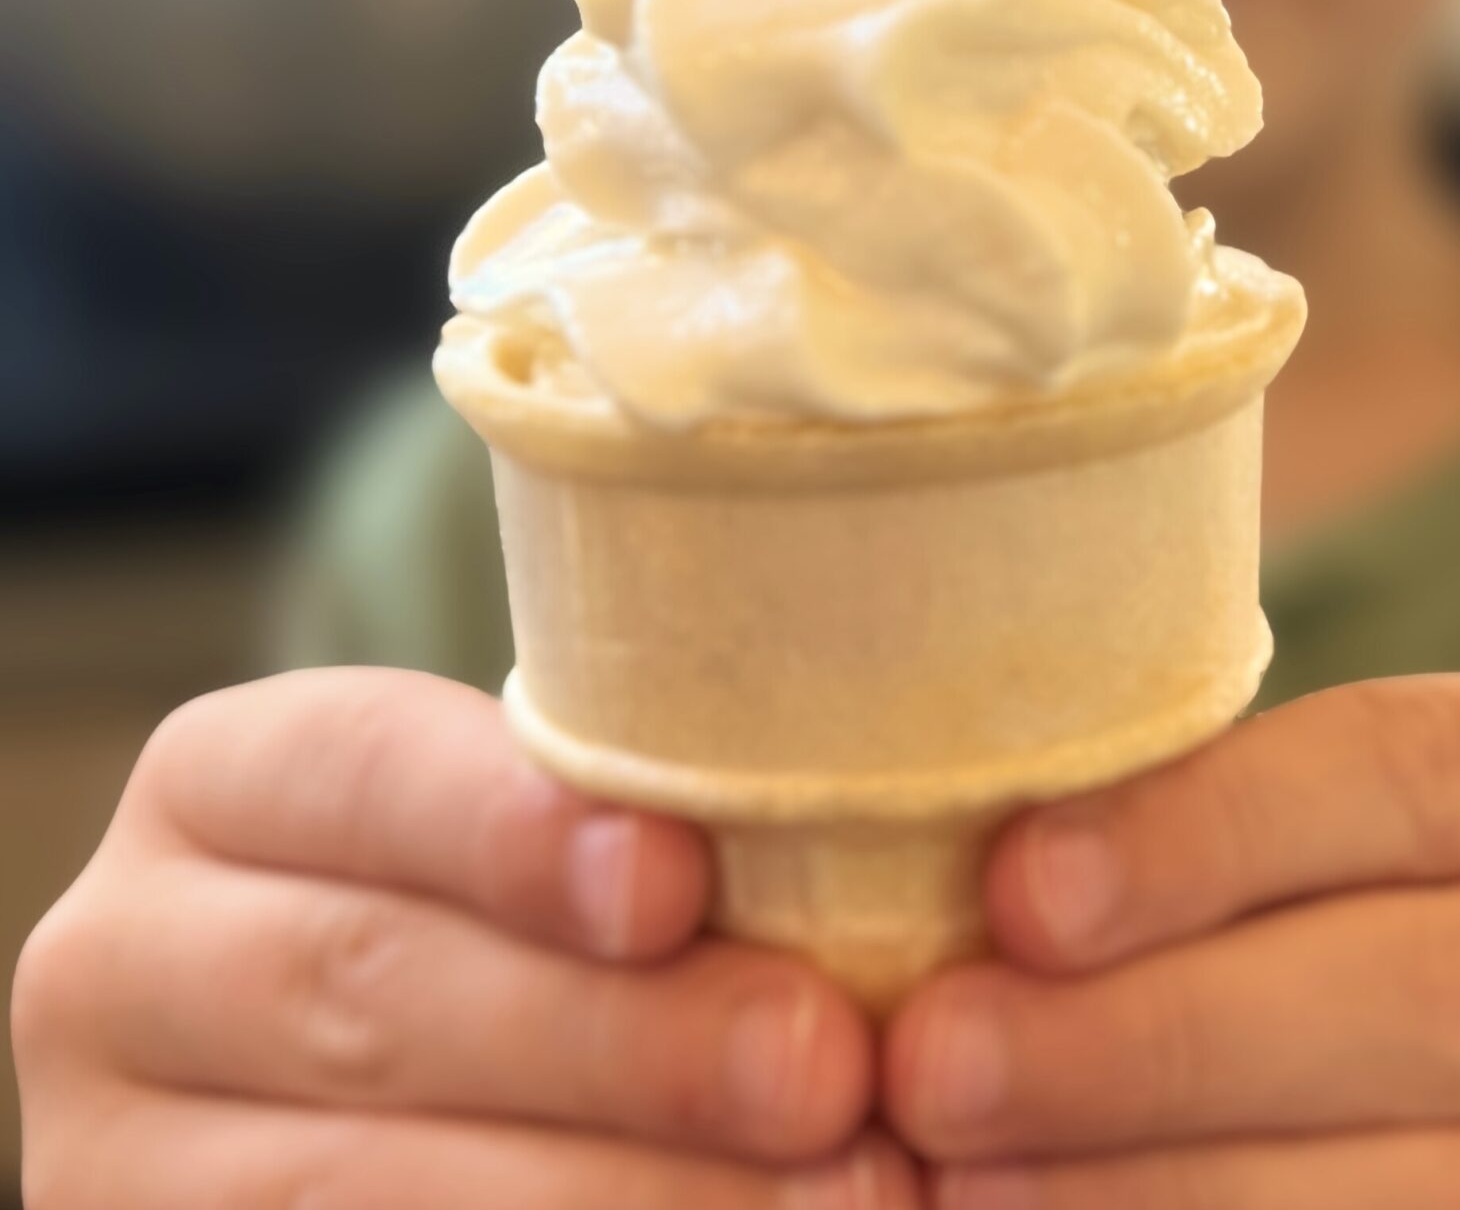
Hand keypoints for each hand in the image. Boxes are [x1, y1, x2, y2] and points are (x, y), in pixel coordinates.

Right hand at [12, 668, 915, 1208]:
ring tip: (838, 1192)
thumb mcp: (539, 832)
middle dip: (620, 1043)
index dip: (516, 830)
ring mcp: (123, 1169)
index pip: (357, 774)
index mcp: (220, 787)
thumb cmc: (532, 910)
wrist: (417, 1081)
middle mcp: (126, 967)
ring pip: (359, 1196)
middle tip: (825, 1066)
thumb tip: (853, 839)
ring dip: (622, 1201)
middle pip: (372, 996)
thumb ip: (634, 821)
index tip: (681, 879)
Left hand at [883, 676, 1459, 1206]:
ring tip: (979, 1187)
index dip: (1214, 827)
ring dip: (1181, 1199)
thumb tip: (1015, 898)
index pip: (1442, 772)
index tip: (1012, 889)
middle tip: (944, 1064)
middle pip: (1448, 996)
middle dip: (1168, 1039)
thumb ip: (1299, 851)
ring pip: (1459, 1196)